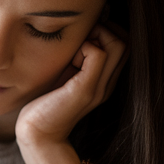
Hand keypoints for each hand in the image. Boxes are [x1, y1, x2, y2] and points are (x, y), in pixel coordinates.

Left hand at [15, 23, 126, 148]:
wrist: (37, 135)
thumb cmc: (43, 104)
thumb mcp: (63, 75)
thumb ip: (75, 59)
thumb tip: (81, 31)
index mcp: (104, 80)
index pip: (124, 42)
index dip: (107, 31)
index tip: (83, 38)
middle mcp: (107, 83)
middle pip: (126, 40)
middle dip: (104, 29)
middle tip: (80, 41)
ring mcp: (100, 87)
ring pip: (119, 43)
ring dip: (96, 36)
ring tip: (75, 51)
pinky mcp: (86, 89)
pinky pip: (98, 54)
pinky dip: (85, 47)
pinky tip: (70, 60)